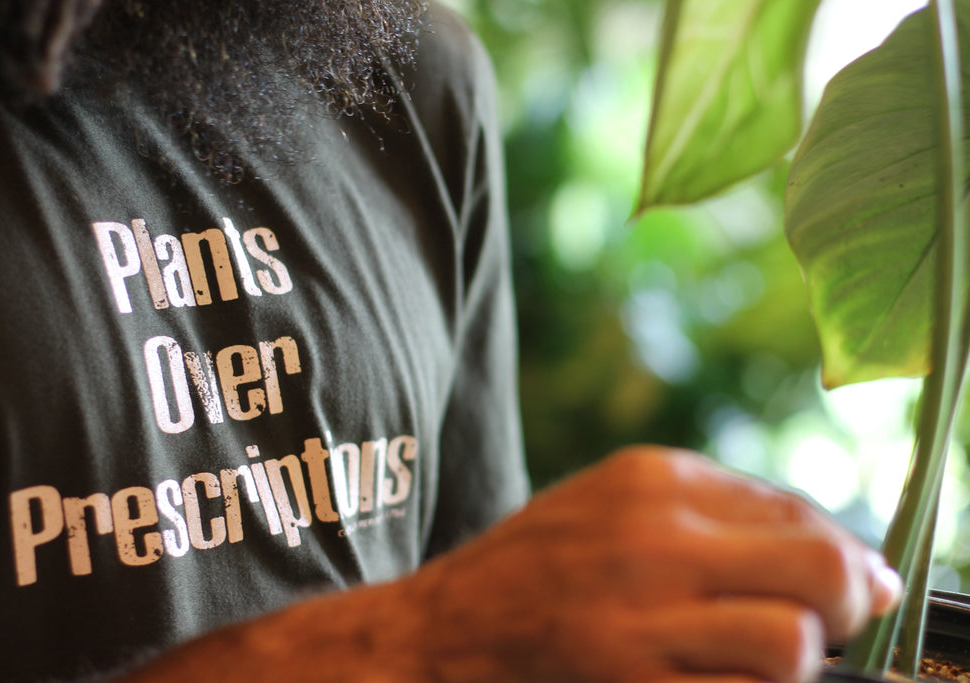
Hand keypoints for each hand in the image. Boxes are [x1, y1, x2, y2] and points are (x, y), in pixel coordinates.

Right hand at [413, 446, 901, 682]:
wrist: (446, 625)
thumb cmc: (540, 564)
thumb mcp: (619, 502)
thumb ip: (720, 514)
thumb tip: (847, 558)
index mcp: (653, 477)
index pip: (800, 514)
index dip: (846, 559)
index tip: (854, 589)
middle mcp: (650, 537)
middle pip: (818, 567)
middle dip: (847, 604)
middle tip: (831, 625)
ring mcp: (637, 615)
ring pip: (790, 642)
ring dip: (792, 660)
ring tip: (756, 658)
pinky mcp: (629, 680)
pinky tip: (716, 678)